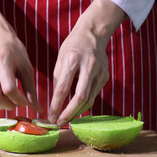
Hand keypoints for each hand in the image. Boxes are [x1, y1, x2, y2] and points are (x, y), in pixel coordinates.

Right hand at [0, 3, 40, 111]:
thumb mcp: (26, 67)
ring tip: (12, 96)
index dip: (20, 100)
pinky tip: (3, 90)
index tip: (28, 102)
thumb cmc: (15, 52)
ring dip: (4, 105)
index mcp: (2, 61)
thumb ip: (31, 89)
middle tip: (18, 102)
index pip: (9, 89)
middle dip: (10, 105)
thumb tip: (37, 108)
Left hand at [48, 0, 125, 125]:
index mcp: (73, 59)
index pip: (63, 88)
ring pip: (89, 99)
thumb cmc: (72, 47)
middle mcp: (89, 65)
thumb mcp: (60, 59)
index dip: (56, 105)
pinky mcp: (105, 76)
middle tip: (60, 123)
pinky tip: (76, 108)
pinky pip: (94, 95)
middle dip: (69, 113)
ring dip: (77, 112)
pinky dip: (84, 103)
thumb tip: (56, 103)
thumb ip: (59, 81)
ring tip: (66, 118)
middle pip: (80, 97)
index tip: (50, 116)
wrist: (93, 34)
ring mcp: (100, 71)